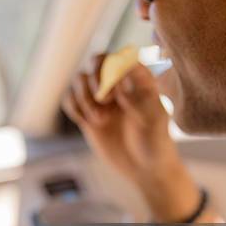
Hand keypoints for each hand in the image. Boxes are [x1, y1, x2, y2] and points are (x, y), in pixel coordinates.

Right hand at [62, 55, 200, 221]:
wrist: (144, 168)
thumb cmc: (155, 141)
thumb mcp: (153, 120)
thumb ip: (138, 98)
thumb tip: (118, 81)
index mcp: (138, 78)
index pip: (119, 57)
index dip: (111, 70)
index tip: (117, 95)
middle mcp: (118, 84)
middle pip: (96, 62)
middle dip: (95, 79)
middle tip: (104, 100)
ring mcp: (102, 98)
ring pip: (80, 79)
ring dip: (84, 97)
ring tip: (99, 119)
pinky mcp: (88, 114)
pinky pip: (70, 99)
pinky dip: (74, 108)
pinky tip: (87, 122)